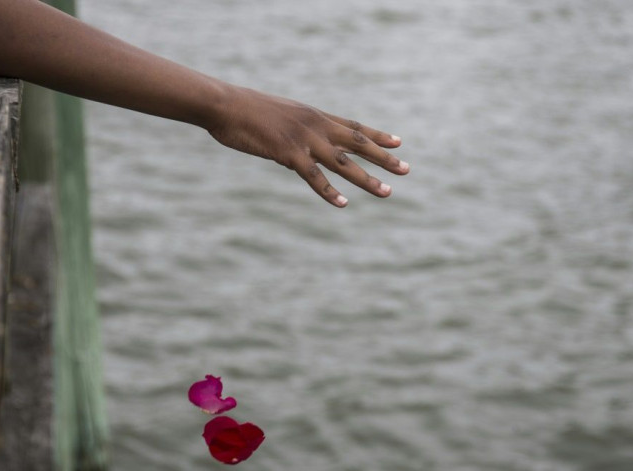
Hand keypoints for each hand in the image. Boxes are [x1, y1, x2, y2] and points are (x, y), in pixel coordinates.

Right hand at [207, 86, 409, 206]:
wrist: (226, 105)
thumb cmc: (246, 110)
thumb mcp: (279, 117)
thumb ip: (295, 133)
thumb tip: (298, 152)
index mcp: (314, 115)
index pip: (354, 127)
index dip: (378, 135)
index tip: (399, 142)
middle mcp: (316, 125)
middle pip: (358, 144)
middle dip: (384, 158)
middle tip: (406, 170)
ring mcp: (304, 139)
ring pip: (344, 163)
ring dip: (367, 179)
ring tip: (387, 192)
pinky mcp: (289, 153)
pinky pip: (314, 176)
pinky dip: (329, 191)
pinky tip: (343, 204)